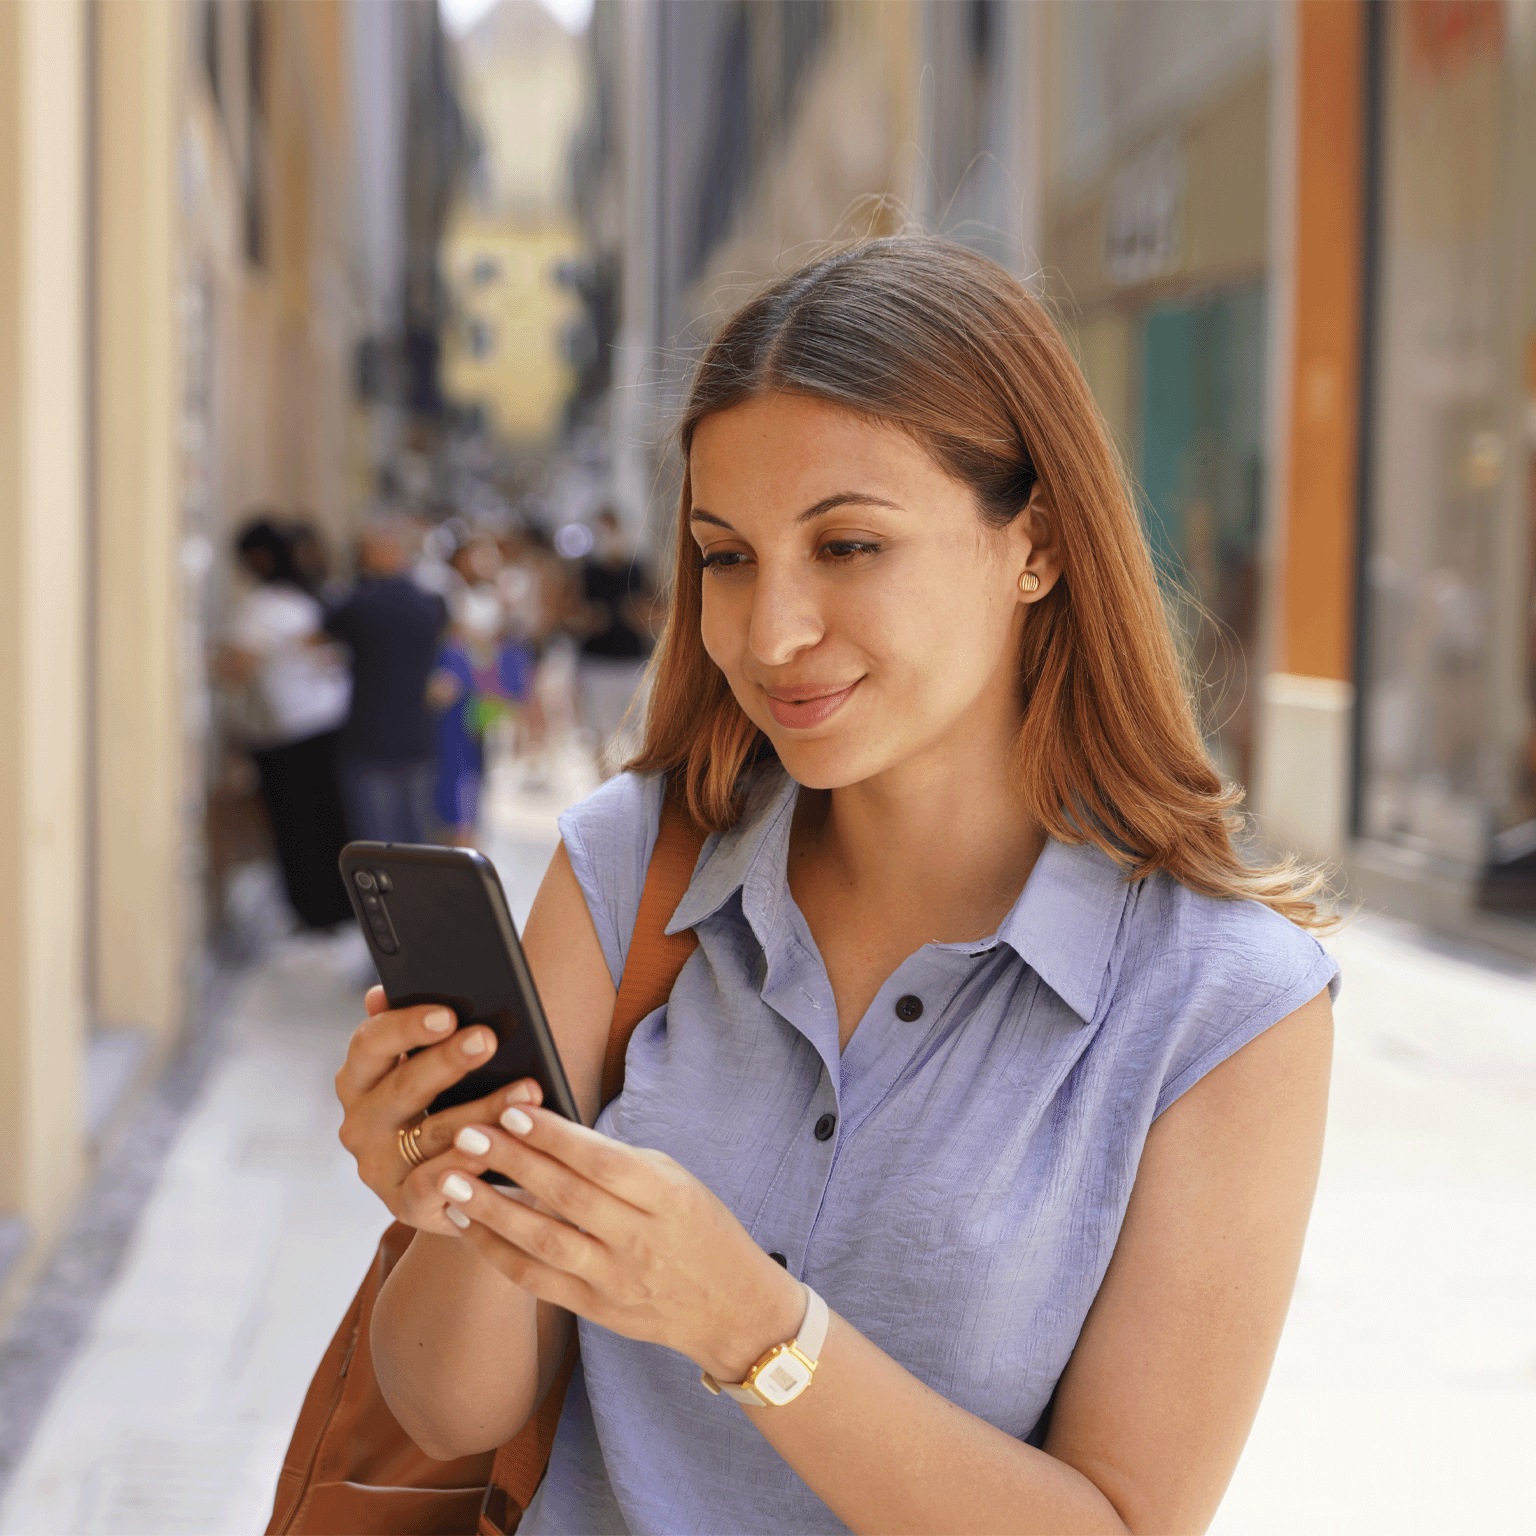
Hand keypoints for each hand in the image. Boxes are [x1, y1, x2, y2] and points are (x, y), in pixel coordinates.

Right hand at [334, 984, 546, 1237]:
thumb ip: (414, 1032)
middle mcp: (360, 1123)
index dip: (405, 1026)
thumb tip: (381, 992)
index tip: (447, 1014)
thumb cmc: (449, 1105)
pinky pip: (435, 1183)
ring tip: (527, 1089)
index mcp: (359, 1079)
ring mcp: (379, 1167)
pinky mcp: (404, 1204)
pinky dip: (468, 1165)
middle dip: (448, 1061)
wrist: (463, 1182)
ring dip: (483, 1110)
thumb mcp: (433, 1068)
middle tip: (488, 1038)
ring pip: (433, 1132)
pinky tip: (499, 1149)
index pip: (370, 1043)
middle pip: (402, 1086)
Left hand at [426, 1105, 806, 1382]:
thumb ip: (618, 1162)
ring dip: (491, 1209)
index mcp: (667, 1197)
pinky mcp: (594, 1310)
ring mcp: (615, 1279)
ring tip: (449, 1179)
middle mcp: (639, 1240)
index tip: (513, 1110)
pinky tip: (464, 1223)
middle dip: (512, 1163)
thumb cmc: (700, 1228)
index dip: (555, 1137)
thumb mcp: (675, 1181)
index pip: (602, 1162)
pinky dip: (495, 1250)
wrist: (731, 1308)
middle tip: (466, 1134)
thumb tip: (550, 1132)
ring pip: (542, 1241)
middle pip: (566, 1197)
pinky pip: (535, 1279)